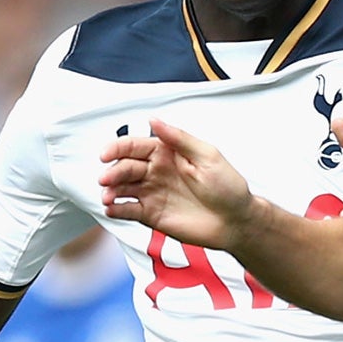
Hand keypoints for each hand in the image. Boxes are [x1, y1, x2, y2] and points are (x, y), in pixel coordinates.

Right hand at [100, 118, 247, 249]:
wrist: (236, 222)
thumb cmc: (228, 187)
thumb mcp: (208, 156)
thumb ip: (179, 139)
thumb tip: (155, 120)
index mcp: (167, 153)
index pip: (135, 146)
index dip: (117, 148)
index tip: (106, 154)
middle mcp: (156, 172)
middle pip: (125, 167)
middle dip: (112, 172)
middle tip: (106, 179)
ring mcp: (153, 193)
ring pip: (122, 189)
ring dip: (110, 191)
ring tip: (108, 197)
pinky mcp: (152, 215)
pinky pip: (129, 210)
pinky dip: (117, 210)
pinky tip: (112, 209)